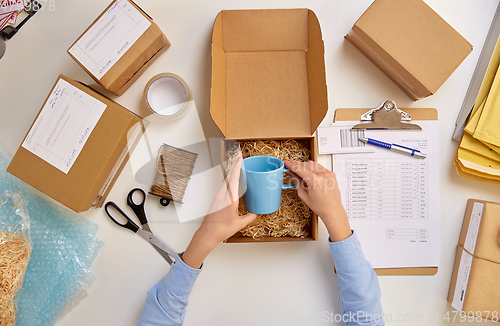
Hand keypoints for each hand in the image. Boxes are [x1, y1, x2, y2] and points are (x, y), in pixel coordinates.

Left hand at [182, 151, 256, 267]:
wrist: (207, 234)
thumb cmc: (221, 230)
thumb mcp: (239, 224)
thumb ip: (249, 217)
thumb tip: (256, 212)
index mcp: (230, 199)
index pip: (234, 178)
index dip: (237, 166)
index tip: (240, 157)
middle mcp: (222, 195)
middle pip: (229, 176)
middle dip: (235, 164)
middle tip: (240, 154)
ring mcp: (218, 196)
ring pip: (226, 180)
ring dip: (232, 171)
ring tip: (238, 164)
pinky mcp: (216, 199)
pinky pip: (224, 186)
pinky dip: (229, 180)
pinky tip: (233, 180)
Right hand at [284, 160, 350, 241]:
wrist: (332, 210)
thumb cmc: (320, 206)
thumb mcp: (303, 195)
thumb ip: (296, 181)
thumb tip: (291, 173)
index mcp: (315, 181)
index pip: (299, 168)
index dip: (291, 165)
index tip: (286, 163)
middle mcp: (323, 175)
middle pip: (305, 164)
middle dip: (296, 164)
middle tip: (289, 166)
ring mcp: (328, 173)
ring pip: (312, 163)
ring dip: (303, 164)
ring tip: (298, 169)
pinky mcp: (331, 174)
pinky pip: (319, 166)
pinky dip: (312, 167)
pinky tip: (307, 170)